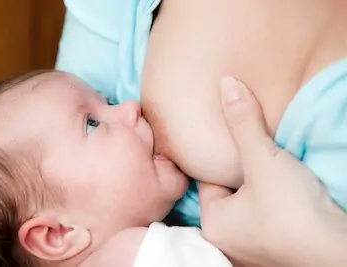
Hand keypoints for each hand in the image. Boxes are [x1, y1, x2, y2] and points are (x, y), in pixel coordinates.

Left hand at [200, 77, 346, 266]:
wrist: (337, 250)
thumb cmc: (290, 208)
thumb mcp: (263, 159)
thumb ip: (243, 123)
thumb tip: (226, 83)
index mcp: (214, 223)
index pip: (209, 181)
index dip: (224, 160)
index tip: (238, 146)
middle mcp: (229, 240)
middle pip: (231, 193)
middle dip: (244, 173)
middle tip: (259, 157)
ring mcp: (254, 248)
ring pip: (252, 204)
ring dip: (262, 188)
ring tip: (274, 172)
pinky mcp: (278, 249)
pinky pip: (269, 217)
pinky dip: (276, 203)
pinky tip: (288, 192)